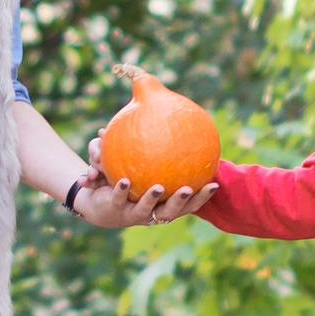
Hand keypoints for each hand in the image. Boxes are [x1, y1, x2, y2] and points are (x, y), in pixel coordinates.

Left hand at [70, 135, 216, 228]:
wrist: (100, 199)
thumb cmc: (127, 177)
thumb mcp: (140, 159)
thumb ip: (151, 141)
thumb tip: (154, 102)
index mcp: (165, 202)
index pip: (188, 202)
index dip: (202, 196)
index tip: (214, 184)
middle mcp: (153, 211)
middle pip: (171, 211)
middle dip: (181, 201)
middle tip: (188, 188)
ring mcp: (134, 213)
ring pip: (145, 210)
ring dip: (152, 199)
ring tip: (157, 187)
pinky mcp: (115, 210)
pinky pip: (119, 199)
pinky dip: (121, 191)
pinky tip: (123, 179)